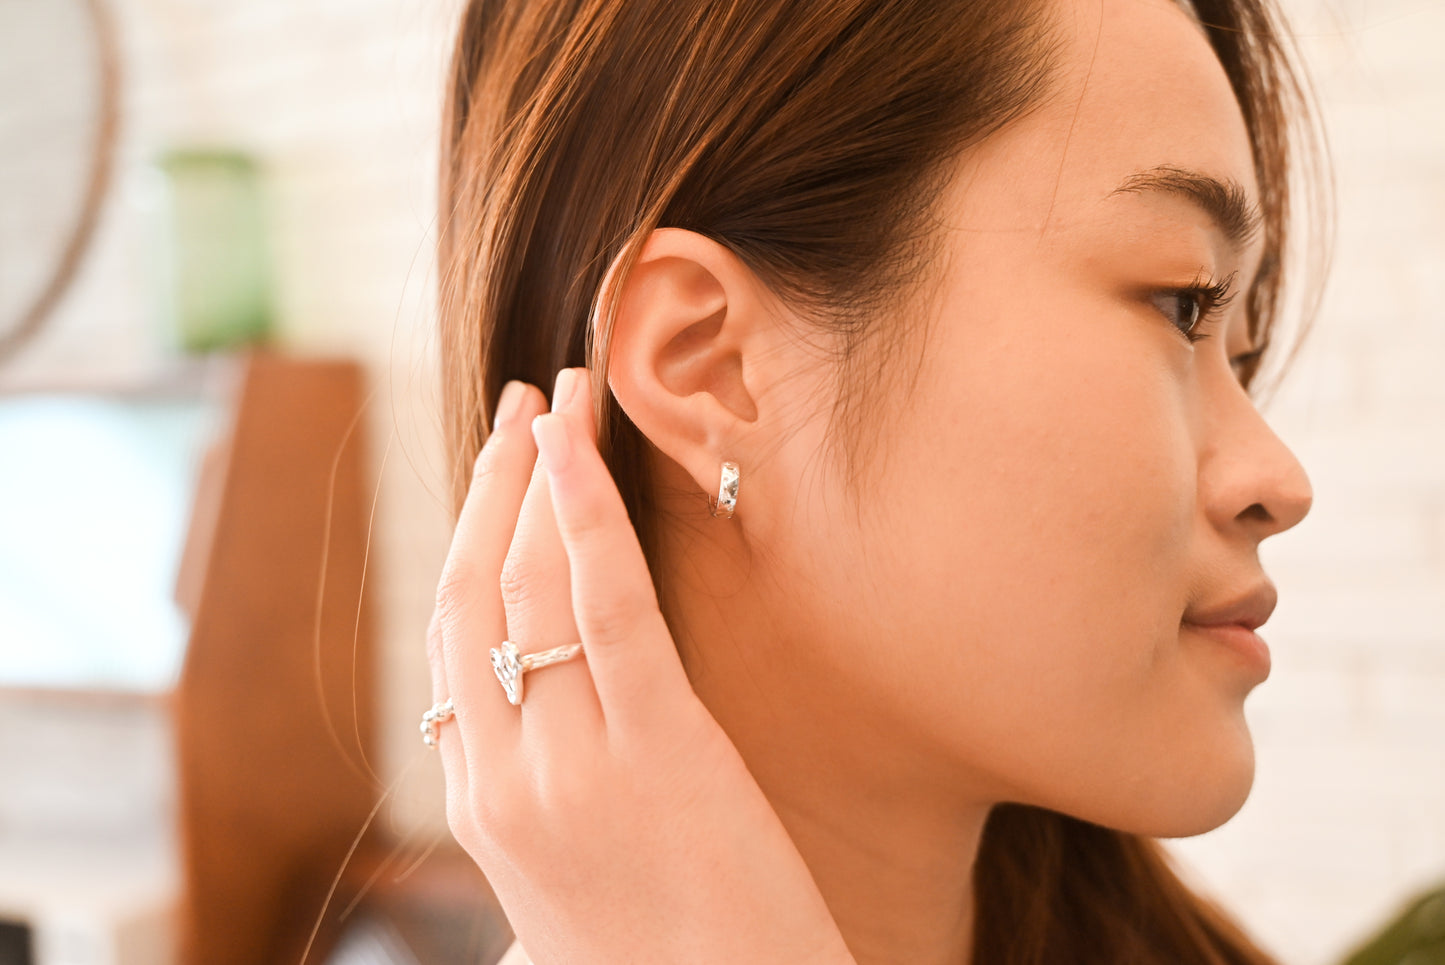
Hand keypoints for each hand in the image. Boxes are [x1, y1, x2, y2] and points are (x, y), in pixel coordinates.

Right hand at [426, 367, 855, 964]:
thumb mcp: (573, 891)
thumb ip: (547, 809)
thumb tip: (547, 740)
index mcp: (479, 808)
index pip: (451, 645)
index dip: (468, 544)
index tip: (495, 477)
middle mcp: (501, 780)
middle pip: (472, 597)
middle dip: (492, 488)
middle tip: (521, 409)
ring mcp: (569, 766)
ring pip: (529, 587)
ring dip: (539, 474)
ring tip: (560, 397)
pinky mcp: (657, 749)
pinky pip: (605, 608)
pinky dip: (586, 518)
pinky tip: (579, 446)